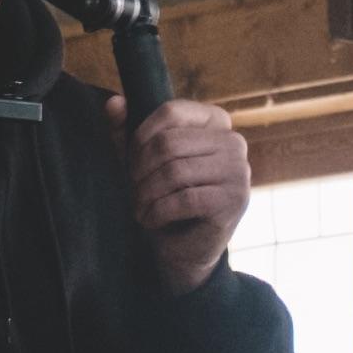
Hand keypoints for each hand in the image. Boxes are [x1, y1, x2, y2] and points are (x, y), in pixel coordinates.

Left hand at [121, 96, 254, 294]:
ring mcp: (238, 172)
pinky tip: (152, 220)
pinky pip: (184, 199)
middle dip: (140, 171)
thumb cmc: (164, 197)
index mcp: (216, 122)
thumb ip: (127, 132)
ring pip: (174, 172)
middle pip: (169, 143)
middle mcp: (234, 142)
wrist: (184, 249)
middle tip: (133, 190)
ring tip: (140, 207)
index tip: (132, 162)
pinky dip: (158, 212)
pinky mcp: (234, 201)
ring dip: (146, 194)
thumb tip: (114, 103)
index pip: (172, 111)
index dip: (141, 137)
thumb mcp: (142, 162)